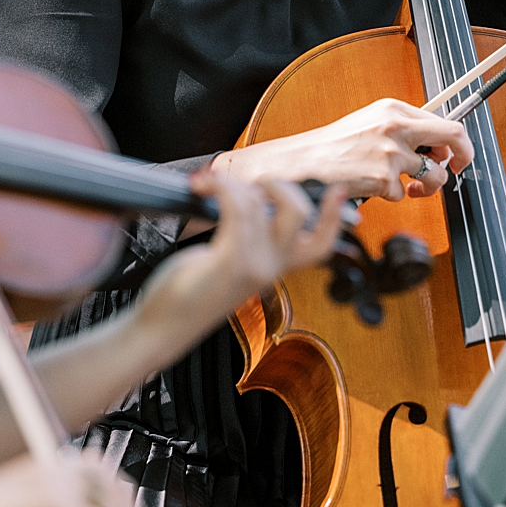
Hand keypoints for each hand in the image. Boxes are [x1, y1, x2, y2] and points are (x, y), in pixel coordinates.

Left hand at [193, 166, 346, 299]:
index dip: (334, 216)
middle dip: (277, 183)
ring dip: (231, 181)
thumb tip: (246, 200)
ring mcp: (254, 264)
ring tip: (209, 183)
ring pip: (259, 202)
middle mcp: (270, 267)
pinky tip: (202, 186)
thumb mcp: (227, 263)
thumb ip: (245, 238)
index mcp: (275, 268)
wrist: (167, 325)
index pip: (321, 245)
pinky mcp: (230, 260)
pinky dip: (219, 187)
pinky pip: (236, 208)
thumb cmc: (190, 292)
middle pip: (299, 212)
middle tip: (247, 184)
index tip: (338, 190)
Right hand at [224, 97, 471, 201]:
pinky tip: (373, 188)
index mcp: (393, 109)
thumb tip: (437, 145)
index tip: (458, 155)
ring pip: (434, 174)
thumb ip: (403, 128)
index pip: (446, 121)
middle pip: (453, 138)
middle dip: (463, 158)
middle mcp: (395, 126)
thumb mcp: (370, 123)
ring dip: (426, 187)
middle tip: (456, 170)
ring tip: (410, 189)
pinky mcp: (383, 177)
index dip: (459, 142)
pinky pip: (404, 195)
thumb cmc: (332, 146)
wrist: (301, 163)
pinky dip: (392, 196)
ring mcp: (390, 152)